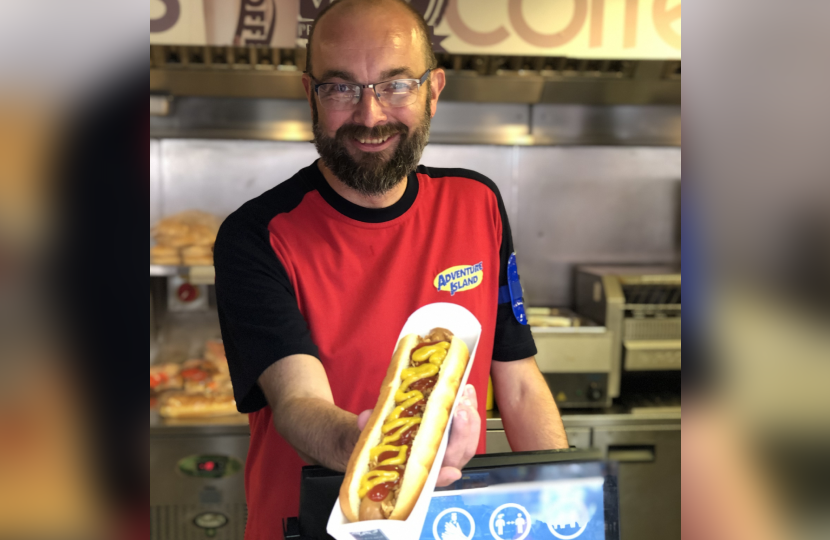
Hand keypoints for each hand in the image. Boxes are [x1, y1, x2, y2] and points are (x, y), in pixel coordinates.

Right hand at [356, 385, 479, 486]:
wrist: (384, 439)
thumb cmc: (382, 444)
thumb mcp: (371, 436)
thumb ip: (369, 428)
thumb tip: (366, 418)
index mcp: (418, 471)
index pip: (434, 478)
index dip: (444, 477)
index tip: (452, 472)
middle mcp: (438, 463)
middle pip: (457, 455)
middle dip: (462, 434)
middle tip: (459, 412)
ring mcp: (449, 449)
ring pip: (467, 441)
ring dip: (469, 419)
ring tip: (462, 397)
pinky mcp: (456, 432)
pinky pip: (469, 424)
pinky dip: (470, 406)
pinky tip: (466, 390)